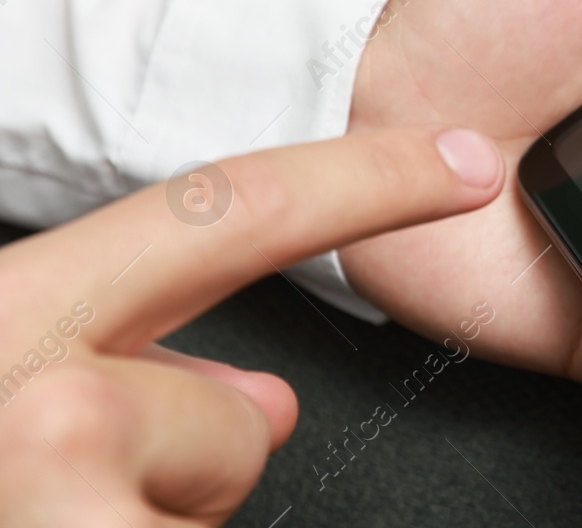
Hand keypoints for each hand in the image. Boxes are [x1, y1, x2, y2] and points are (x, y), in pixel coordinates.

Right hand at [0, 127, 503, 525]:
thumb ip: (117, 374)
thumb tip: (261, 398)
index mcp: (2, 322)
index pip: (222, 215)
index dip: (363, 180)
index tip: (463, 162)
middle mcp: (21, 394)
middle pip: (236, 419)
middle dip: (192, 474)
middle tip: (86, 496)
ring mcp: (46, 489)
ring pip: (215, 502)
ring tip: (54, 519)